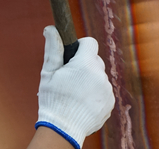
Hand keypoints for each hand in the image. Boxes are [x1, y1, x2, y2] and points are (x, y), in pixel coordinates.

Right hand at [36, 26, 114, 148]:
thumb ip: (52, 48)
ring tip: (75, 93)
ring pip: (99, 76)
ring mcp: (107, 90)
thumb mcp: (48, 72)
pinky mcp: (110, 103)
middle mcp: (100, 75)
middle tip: (70, 78)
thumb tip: (51, 28)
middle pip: (95, 60)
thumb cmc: (53, 99)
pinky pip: (104, 90)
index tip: (71, 56)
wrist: (63, 129)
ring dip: (90, 79)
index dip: (80, 46)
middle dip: (84, 64)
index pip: (90, 42)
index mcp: (85, 64)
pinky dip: (95, 93)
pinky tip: (82, 102)